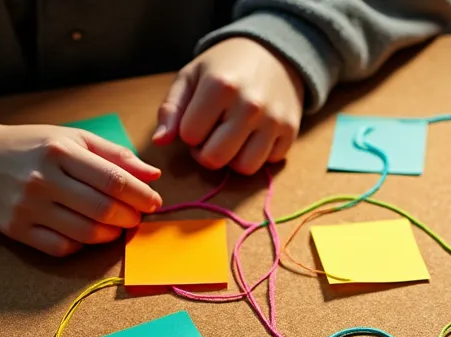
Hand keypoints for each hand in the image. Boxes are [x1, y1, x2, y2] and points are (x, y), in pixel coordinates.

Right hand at [0, 118, 162, 256]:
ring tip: (116, 226)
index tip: (153, 202)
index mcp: (60, 151)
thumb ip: (113, 155)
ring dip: (111, 234)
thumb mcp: (71, 138)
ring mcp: (28, 207)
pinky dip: (82, 245)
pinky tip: (86, 233)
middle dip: (130, 218)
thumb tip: (151, 176)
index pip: (114, 180)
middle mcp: (43, 180)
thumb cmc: (30, 146)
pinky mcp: (16, 230)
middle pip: (103, 210)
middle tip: (136, 217)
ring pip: (86, 233)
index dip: (141, 195)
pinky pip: (61, 248)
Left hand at [154, 37, 304, 174]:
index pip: (190, 136)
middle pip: (215, 158)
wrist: (273, 54)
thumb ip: (171, 109)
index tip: (197, 119)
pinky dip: (257, 155)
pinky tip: (252, 136)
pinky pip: (267, 163)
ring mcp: (273, 120)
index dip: (188, 132)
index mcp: (220, 87)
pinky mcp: (290, 132)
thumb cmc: (225, 67)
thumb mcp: (191, 77)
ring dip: (232, 159)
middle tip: (210, 135)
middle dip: (206, 152)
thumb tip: (160, 141)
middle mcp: (250, 105)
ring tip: (230, 139)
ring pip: (243, 168)